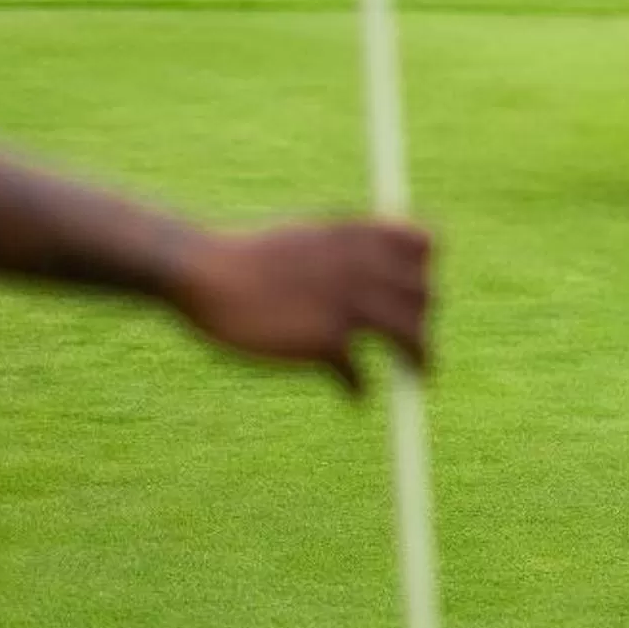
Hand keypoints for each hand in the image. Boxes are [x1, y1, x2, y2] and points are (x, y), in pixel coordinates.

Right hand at [168, 221, 432, 391]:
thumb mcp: (309, 235)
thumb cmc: (249, 255)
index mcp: (358, 231)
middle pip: (425, 294)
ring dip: (420, 359)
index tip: (416, 293)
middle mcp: (363, 264)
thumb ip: (348, 248)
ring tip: (419, 376)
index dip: (424, 269)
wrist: (202, 270)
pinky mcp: (327, 341)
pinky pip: (362, 375)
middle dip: (423, 319)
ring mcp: (348, 303)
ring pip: (412, 337)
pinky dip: (360, 390)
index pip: (426, 244)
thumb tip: (385, 272)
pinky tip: (354, 395)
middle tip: (414, 342)